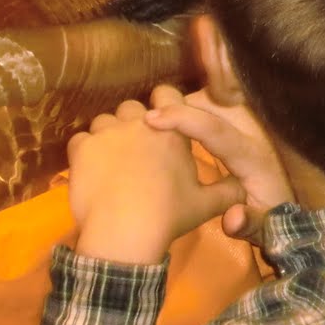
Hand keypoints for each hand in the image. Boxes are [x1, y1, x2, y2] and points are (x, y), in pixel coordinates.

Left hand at [69, 96, 244, 264]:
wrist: (125, 231)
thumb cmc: (169, 215)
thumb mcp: (206, 205)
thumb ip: (227, 192)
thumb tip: (244, 189)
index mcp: (171, 131)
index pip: (167, 93)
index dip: (163, 105)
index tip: (162, 123)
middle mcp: (140, 124)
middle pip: (131, 107)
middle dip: (133, 122)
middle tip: (136, 149)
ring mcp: (108, 134)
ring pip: (104, 121)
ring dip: (108, 135)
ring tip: (111, 160)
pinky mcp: (82, 149)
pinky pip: (80, 140)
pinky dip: (84, 151)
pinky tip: (91, 169)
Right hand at [145, 85, 292, 245]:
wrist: (296, 197)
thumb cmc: (273, 212)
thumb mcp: (264, 227)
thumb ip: (249, 224)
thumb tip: (232, 220)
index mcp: (253, 156)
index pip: (216, 130)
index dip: (184, 120)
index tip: (151, 118)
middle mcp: (255, 129)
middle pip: (215, 102)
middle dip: (181, 104)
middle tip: (151, 117)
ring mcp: (255, 118)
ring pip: (220, 93)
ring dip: (192, 97)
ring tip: (161, 106)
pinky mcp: (252, 115)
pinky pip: (228, 92)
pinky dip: (209, 86)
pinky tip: (189, 83)